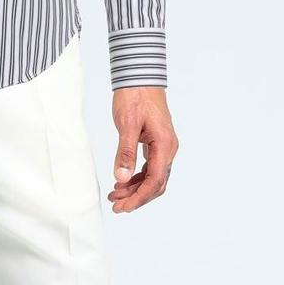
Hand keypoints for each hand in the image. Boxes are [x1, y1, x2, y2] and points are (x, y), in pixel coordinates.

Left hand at [107, 87, 177, 212]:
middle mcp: (168, 148)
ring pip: (153, 177)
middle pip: (156, 183)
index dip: (139, 197)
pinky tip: (122, 182)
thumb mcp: (127, 125)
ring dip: (135, 189)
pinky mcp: (156, 143)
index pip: (155, 181)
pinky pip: (150, 167)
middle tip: (116, 206)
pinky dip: (137, 177)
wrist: (140, 77)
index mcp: (164, 145)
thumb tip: (121, 178)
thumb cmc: (135, 97)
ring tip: (115, 196)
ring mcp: (163, 146)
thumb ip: (125, 152)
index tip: (123, 207)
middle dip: (137, 197)